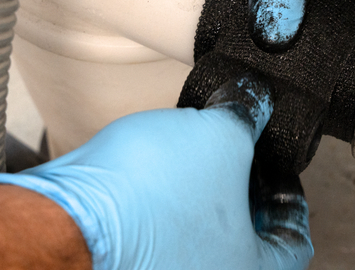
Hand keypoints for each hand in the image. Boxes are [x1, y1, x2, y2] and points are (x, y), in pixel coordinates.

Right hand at [0, 76, 311, 269]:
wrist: (59, 218)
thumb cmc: (144, 199)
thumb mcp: (219, 136)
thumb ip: (247, 117)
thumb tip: (252, 101)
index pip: (294, 241)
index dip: (291, 195)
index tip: (278, 169)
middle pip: (245, 240)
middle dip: (242, 191)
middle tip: (237, 154)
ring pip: (200, 238)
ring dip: (201, 197)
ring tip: (192, 156)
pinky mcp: (126, 267)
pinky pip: (161, 238)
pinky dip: (165, 206)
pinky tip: (153, 175)